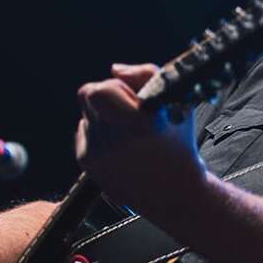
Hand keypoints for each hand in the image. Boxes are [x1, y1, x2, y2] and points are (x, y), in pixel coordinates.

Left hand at [74, 62, 207, 219]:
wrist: (175, 192)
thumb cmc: (178, 143)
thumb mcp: (177, 102)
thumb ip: (146, 74)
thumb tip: (114, 69)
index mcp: (142, 122)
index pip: (103, 89)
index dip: (116, 87)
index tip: (133, 99)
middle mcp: (117, 139)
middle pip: (87, 94)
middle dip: (105, 94)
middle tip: (125, 107)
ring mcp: (99, 152)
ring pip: (87, 112)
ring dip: (104, 114)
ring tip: (127, 131)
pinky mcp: (87, 162)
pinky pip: (84, 131)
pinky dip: (100, 133)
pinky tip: (120, 146)